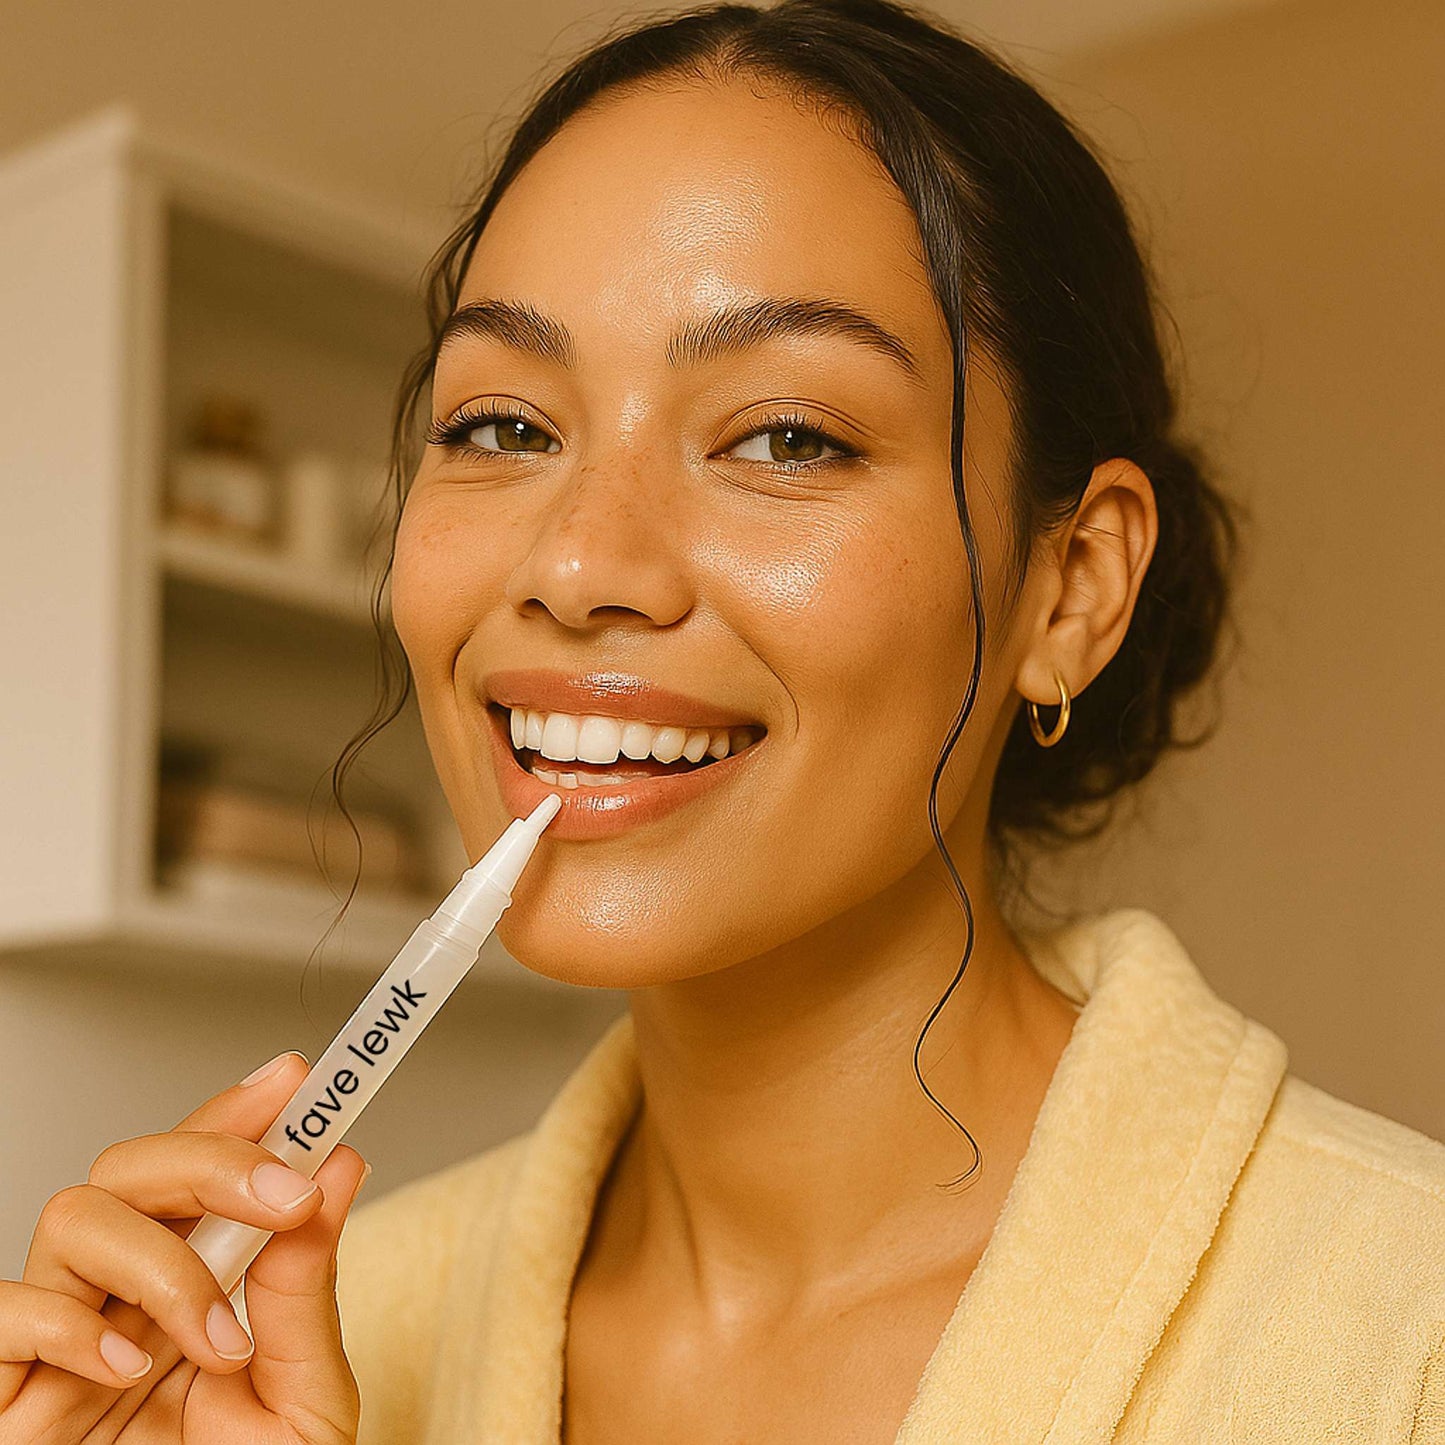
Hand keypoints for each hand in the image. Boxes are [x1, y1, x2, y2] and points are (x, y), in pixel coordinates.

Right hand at [0, 1052, 367, 1442]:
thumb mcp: (300, 1402)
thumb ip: (312, 1295)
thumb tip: (338, 1170)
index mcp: (197, 1291)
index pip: (201, 1173)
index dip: (238, 1113)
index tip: (299, 1077)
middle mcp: (124, 1302)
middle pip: (131, 1167)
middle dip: (212, 1155)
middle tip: (286, 1188)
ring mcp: (60, 1346)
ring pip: (71, 1216)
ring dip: (161, 1257)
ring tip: (217, 1333)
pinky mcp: (6, 1399)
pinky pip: (0, 1314)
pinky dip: (69, 1323)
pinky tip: (131, 1364)